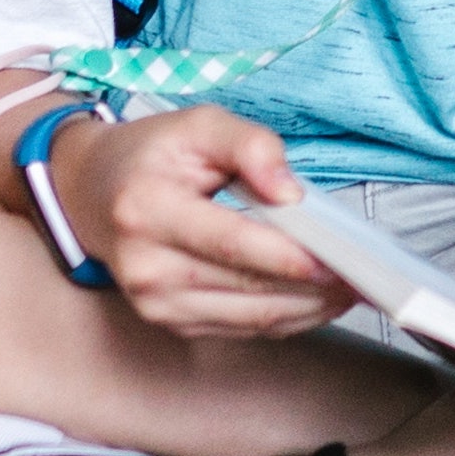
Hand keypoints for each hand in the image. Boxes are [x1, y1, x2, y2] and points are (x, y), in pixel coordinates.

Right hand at [61, 109, 354, 338]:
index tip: (338, 259)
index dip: (288, 255)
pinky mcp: (169, 322)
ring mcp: (154, 303)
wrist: (90, 193)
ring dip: (308, 310)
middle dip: (313, 287)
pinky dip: (285, 318)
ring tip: (350, 291)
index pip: (230, 241)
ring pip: (250, 319)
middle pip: (247, 288)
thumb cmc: (151, 155)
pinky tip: (316, 302)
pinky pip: (241, 329)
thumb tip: (291, 192)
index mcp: (146, 209)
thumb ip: (251, 145)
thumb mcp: (199, 126)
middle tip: (364, 277)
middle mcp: (145, 266)